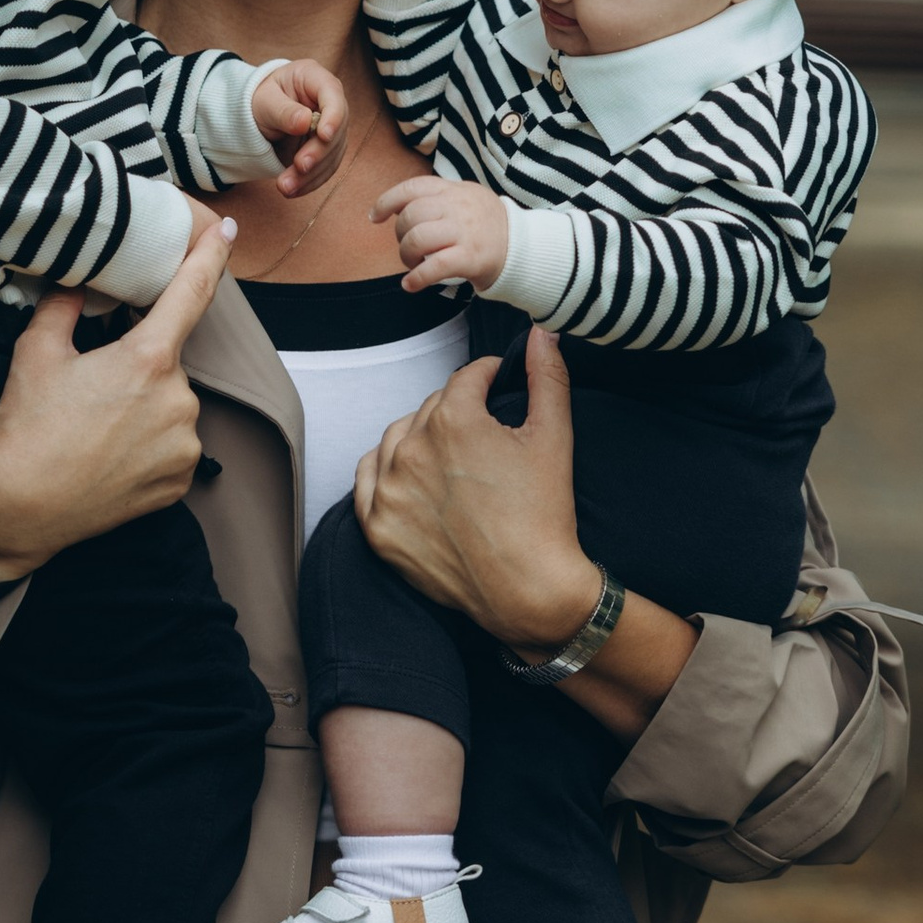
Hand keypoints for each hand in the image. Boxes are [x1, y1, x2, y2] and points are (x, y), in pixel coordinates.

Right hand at [0, 216, 230, 600]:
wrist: (17, 508)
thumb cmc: (25, 429)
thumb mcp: (36, 351)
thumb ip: (65, 305)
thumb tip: (78, 282)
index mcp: (148, 359)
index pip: (191, 292)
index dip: (211, 256)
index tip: (226, 230)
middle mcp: (178, 401)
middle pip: (166, 364)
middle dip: (137, 368)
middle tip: (90, 393)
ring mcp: (184, 445)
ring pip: (171, 407)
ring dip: (144, 409)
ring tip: (95, 432)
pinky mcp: (181, 481)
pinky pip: (173, 447)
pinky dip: (149, 446)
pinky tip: (111, 457)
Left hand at [254, 55, 350, 199]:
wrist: (257, 114)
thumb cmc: (260, 99)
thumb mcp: (264, 101)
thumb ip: (283, 111)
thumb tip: (305, 123)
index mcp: (315, 79)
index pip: (333, 96)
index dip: (333, 117)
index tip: (323, 135)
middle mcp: (329, 102)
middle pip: (336, 130)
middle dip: (318, 153)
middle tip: (299, 167)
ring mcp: (331, 127)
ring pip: (332, 154)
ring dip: (311, 174)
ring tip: (285, 187)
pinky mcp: (326, 149)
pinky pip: (324, 168)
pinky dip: (309, 181)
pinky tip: (292, 190)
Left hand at [352, 326, 701, 735]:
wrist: (528, 589)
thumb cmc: (544, 516)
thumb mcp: (554, 437)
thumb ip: (547, 377)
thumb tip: (542, 332)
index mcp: (453, 419)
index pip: (465, 380)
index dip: (486, 378)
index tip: (497, 383)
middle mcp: (412, 448)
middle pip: (431, 409)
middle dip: (456, 412)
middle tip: (482, 433)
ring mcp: (390, 490)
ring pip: (396, 440)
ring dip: (419, 438)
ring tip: (449, 455)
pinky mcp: (377, 527)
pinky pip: (368, 481)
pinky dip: (386, 472)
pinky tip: (408, 476)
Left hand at [371, 170, 509, 295]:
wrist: (524, 247)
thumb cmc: (488, 225)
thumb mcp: (467, 197)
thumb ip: (438, 197)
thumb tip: (398, 207)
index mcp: (455, 190)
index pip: (413, 187)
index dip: (388, 201)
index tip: (375, 217)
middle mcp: (459, 207)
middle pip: (411, 216)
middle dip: (400, 235)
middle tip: (408, 249)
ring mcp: (465, 232)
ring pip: (418, 239)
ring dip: (407, 256)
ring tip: (413, 265)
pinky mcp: (471, 257)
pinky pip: (435, 266)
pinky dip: (417, 278)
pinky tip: (411, 284)